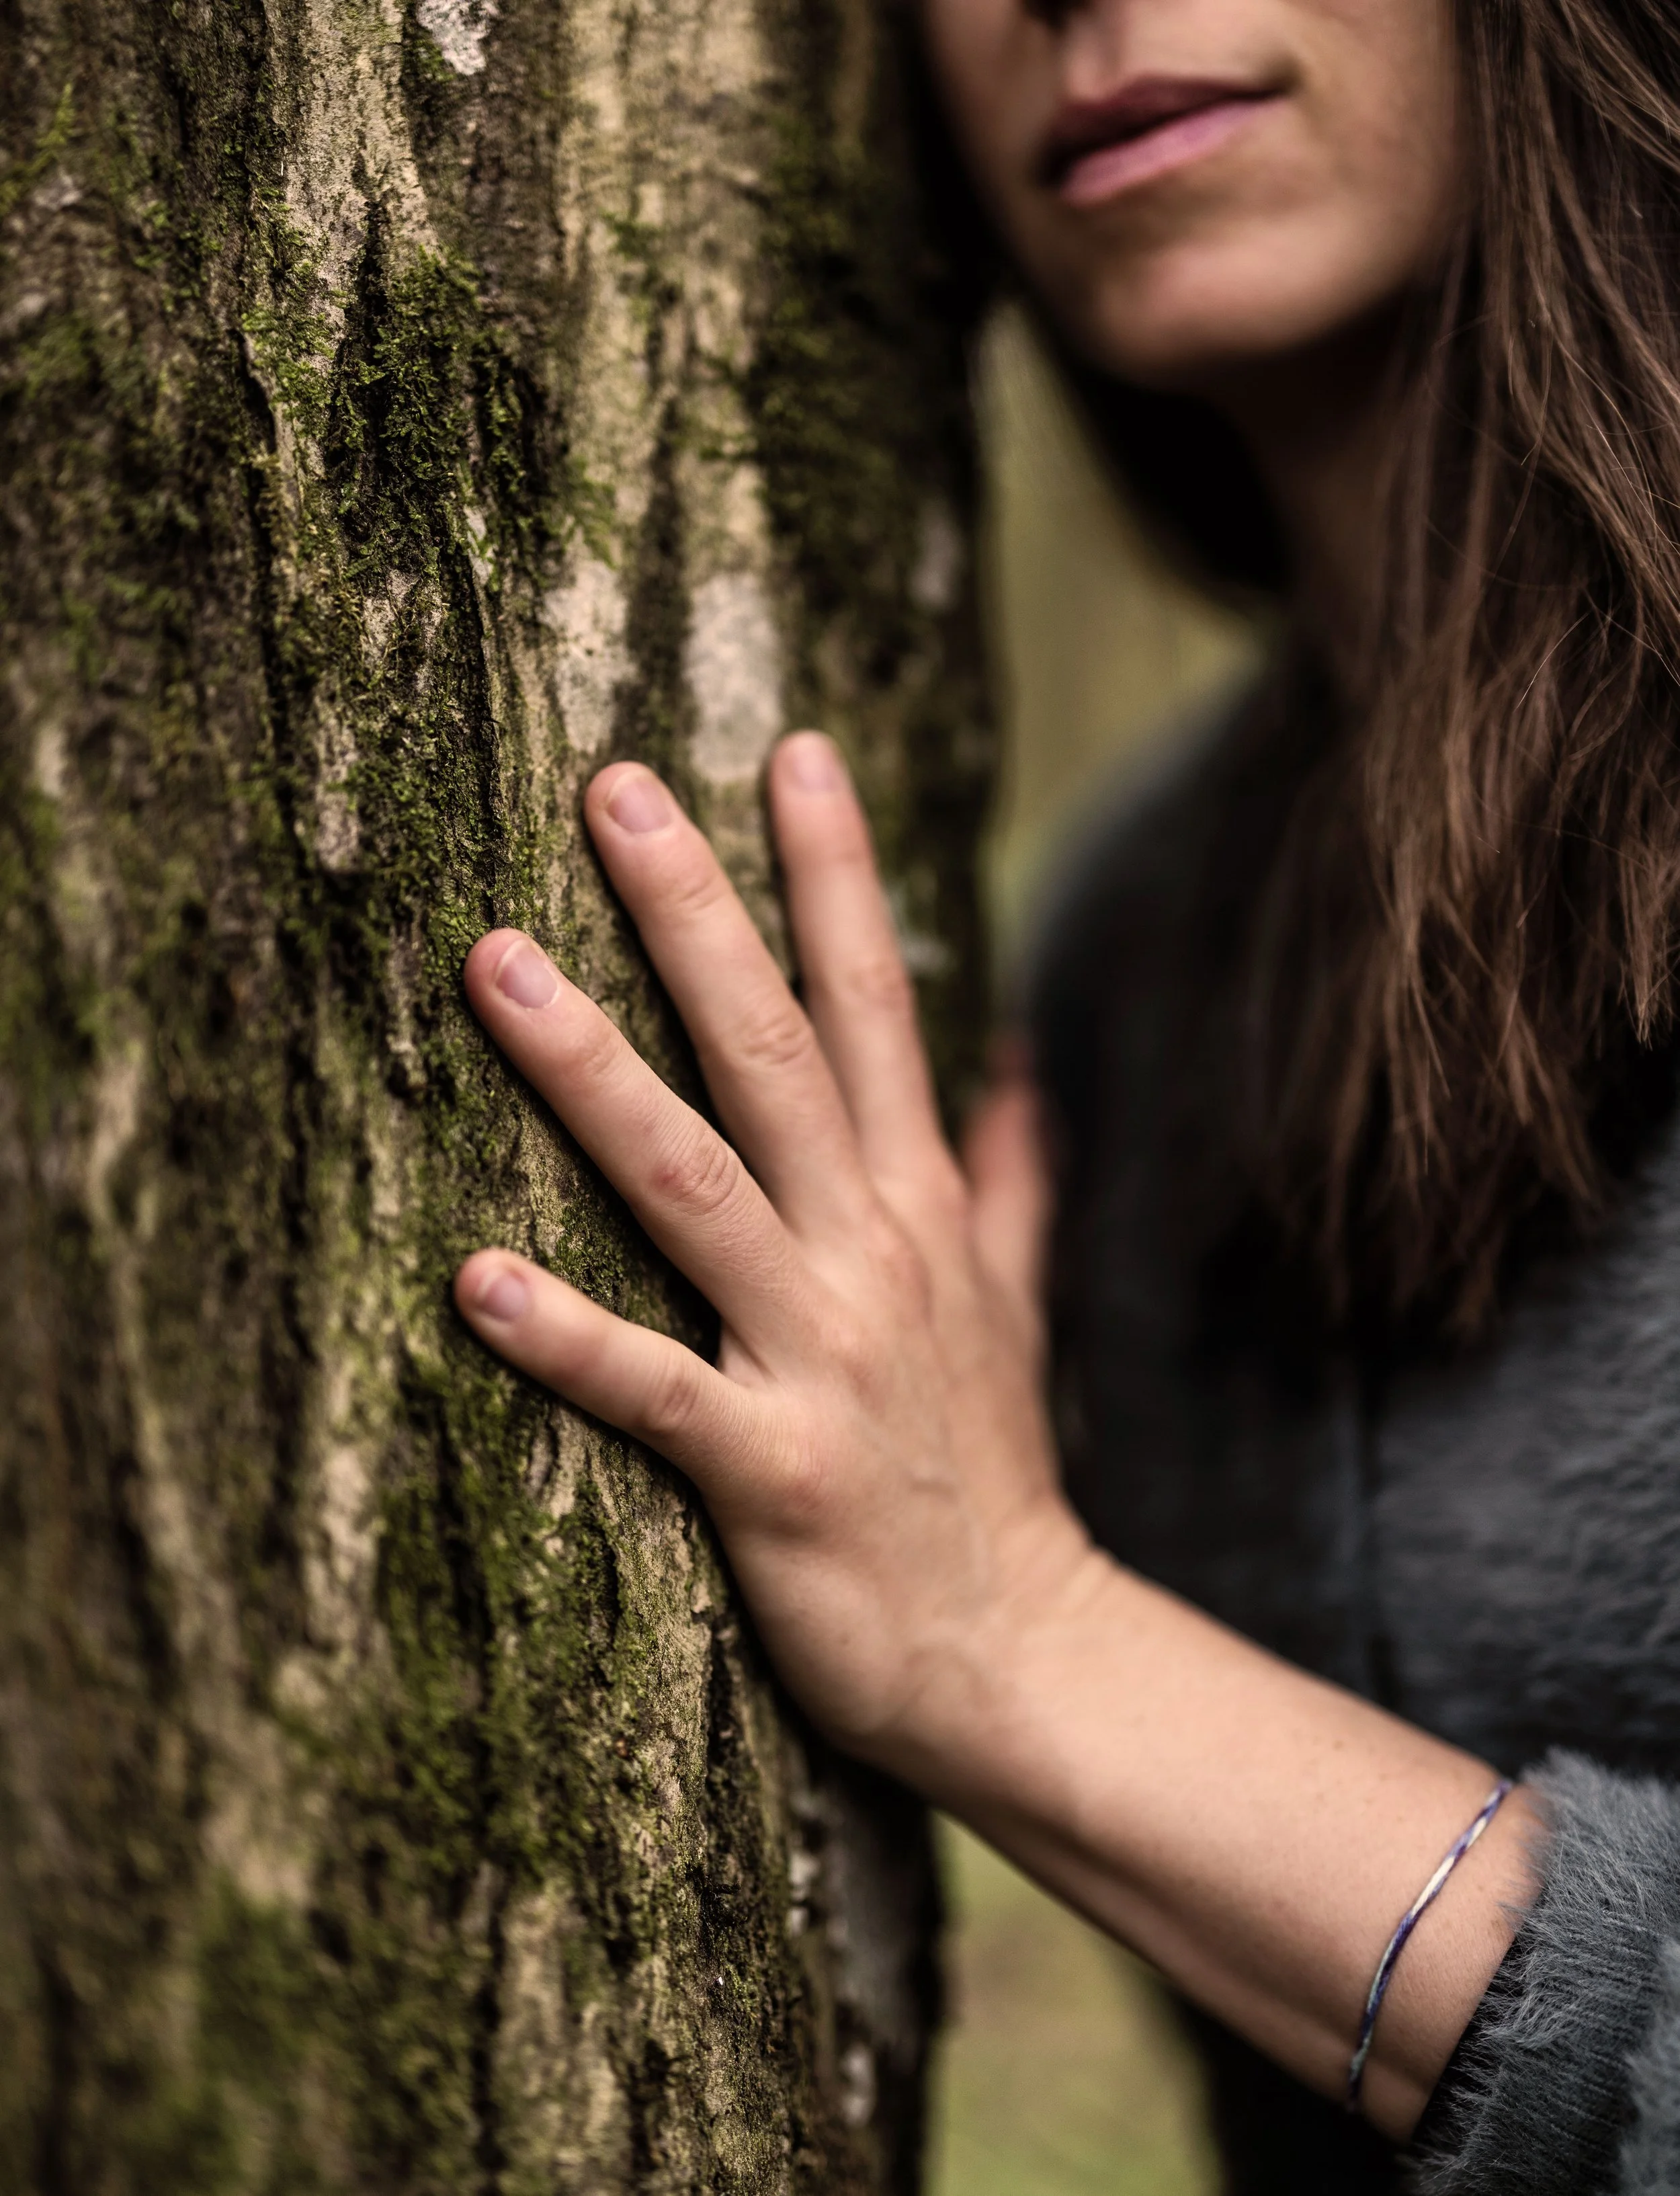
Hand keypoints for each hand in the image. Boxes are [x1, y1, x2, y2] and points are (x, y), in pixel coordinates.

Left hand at [454, 734, 1087, 1781]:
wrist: (1025, 1657)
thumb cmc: (990, 1473)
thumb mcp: (1014, 1306)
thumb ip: (1009, 1179)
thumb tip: (1022, 1069)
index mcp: (919, 1211)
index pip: (879, 1009)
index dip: (837, 878)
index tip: (790, 754)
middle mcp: (871, 1258)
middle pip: (777, 1055)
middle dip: (699, 916)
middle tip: (613, 788)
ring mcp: (821, 1360)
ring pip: (694, 1185)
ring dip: (594, 1077)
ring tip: (497, 965)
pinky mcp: (769, 1475)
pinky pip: (654, 1391)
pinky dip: (567, 1334)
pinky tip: (469, 1277)